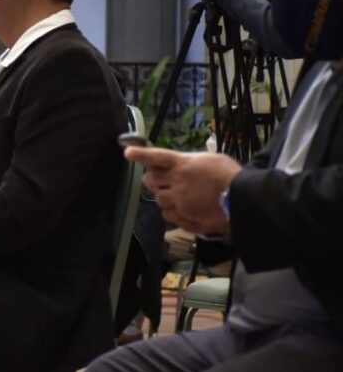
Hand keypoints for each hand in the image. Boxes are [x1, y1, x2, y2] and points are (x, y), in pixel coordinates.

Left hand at [124, 147, 241, 235]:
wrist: (244, 201)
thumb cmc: (232, 176)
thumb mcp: (212, 160)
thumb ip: (191, 162)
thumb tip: (179, 165)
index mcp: (184, 165)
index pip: (156, 156)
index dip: (140, 154)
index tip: (127, 152)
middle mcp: (177, 183)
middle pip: (150, 180)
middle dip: (153, 180)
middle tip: (161, 181)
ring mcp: (179, 202)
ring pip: (158, 200)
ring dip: (164, 197)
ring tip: (180, 196)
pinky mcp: (184, 218)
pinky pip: (168, 216)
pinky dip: (172, 212)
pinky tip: (184, 210)